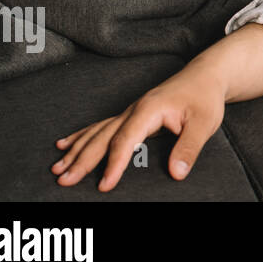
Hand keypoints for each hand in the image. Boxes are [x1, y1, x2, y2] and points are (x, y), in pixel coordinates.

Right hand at [52, 63, 226, 191]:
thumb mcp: (205, 122)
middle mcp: (133, 110)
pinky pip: (101, 127)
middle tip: (64, 180)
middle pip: (103, 137)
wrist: (205, 76)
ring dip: (76, 150)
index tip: (104, 185)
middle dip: (82, 159)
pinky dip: (82, 137)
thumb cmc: (205, 97)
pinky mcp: (131, 114)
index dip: (114, 164)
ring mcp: (130, 111)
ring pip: (97, 132)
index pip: (125, 140)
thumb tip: (176, 173)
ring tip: (57, 168)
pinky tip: (65, 144)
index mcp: (148, 110)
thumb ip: (189, 147)